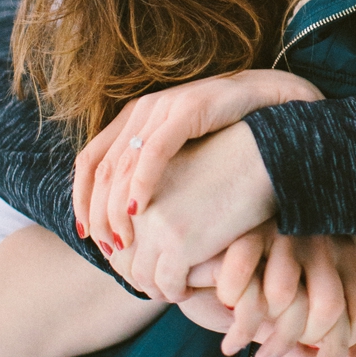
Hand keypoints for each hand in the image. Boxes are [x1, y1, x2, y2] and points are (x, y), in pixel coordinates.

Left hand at [75, 70, 321, 253]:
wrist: (273, 109)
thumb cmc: (229, 144)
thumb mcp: (183, 159)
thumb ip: (156, 177)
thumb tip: (131, 221)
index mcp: (134, 118)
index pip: (89, 161)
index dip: (81, 199)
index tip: (86, 235)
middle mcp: (142, 111)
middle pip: (99, 167)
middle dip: (97, 212)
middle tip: (105, 248)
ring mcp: (162, 109)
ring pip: (120, 163)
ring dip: (115, 207)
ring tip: (121, 241)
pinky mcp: (186, 112)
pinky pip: (152, 152)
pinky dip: (140, 183)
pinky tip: (138, 211)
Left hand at [105, 123, 276, 302]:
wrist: (264, 154)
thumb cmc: (226, 157)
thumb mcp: (174, 162)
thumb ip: (149, 181)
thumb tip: (126, 215)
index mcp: (125, 177)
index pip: (98, 208)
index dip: (104, 233)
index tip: (120, 253)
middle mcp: (131, 196)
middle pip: (114, 248)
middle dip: (127, 269)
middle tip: (146, 281)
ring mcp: (153, 221)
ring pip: (136, 271)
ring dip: (150, 286)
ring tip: (168, 289)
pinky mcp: (179, 241)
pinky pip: (166, 282)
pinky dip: (174, 292)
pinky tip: (188, 290)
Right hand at [219, 231, 355, 356]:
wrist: (198, 248)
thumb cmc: (248, 286)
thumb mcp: (289, 314)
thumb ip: (320, 336)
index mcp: (340, 256)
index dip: (342, 349)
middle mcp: (318, 242)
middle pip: (330, 308)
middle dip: (302, 344)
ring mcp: (282, 236)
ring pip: (286, 298)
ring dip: (269, 339)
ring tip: (250, 351)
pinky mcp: (245, 236)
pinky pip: (249, 294)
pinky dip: (239, 329)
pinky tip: (231, 342)